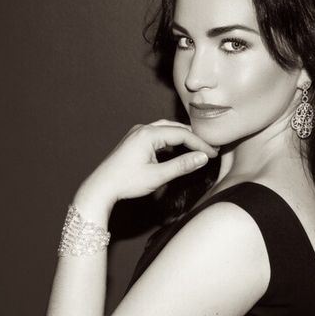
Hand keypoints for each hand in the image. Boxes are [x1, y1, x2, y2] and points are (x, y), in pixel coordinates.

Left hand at [76, 120, 217, 209]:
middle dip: (194, 138)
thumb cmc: (127, 182)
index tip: (213, 154)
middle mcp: (143, 129)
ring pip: (167, 129)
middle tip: (210, 149)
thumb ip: (182, 165)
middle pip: (176, 128)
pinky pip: (158, 134)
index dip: (200, 144)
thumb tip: (203, 158)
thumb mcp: (158, 176)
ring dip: (183, 137)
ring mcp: (137, 133)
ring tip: (198, 146)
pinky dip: (171, 139)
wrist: (102, 187)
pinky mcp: (135, 140)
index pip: (182, 134)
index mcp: (148, 134)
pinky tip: (178, 147)